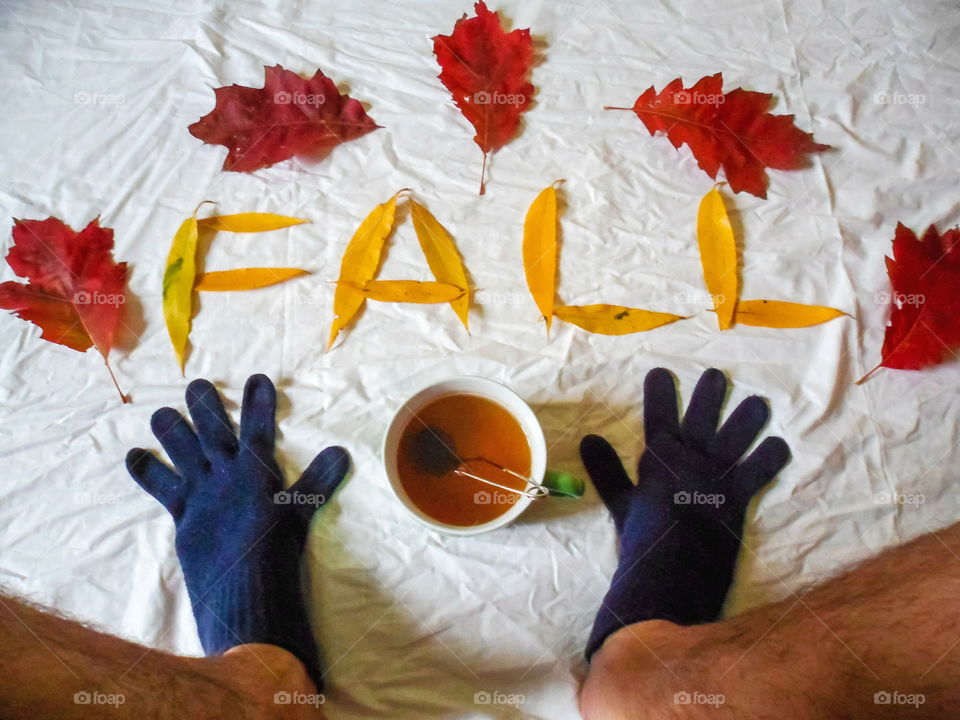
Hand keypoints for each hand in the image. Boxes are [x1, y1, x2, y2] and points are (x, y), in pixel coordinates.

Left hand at [125, 374, 348, 689]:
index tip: (257, 378)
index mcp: (256, 470)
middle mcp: (225, 474)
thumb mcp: (303, 512)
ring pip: (181, 451)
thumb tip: (342, 452)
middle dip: (205, 405)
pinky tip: (133, 456)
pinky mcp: (183, 514)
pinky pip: (160, 486)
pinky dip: (146, 470)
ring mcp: (200, 492)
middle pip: (212, 430)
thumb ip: (319, 480)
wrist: (243, 586)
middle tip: (196, 384)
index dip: (259, 400)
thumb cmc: (279, 551)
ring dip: (170, 430)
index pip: (259, 425)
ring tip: (159, 413)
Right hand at [580, 368, 788, 658]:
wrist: (672, 568)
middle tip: (716, 375)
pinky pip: (762, 468)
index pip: (658, 415)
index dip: (660, 391)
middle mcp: (690, 457)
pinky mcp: (740, 494)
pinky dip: (771, 457)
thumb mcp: (619, 502)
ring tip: (758, 403)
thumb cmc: (642, 538)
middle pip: (702, 415)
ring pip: (737, 435)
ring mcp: (717, 474)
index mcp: (658, 457)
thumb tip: (587, 439)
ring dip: (748, 417)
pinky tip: (778, 446)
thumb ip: (607, 470)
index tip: (661, 371)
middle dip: (710, 393)